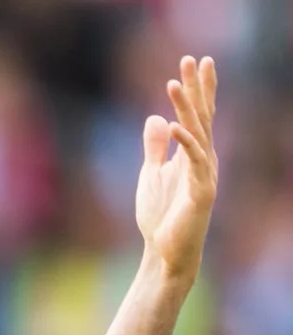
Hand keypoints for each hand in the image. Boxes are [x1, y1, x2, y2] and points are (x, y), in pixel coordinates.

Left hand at [136, 56, 218, 285]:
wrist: (165, 253)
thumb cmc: (160, 217)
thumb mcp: (151, 175)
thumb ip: (155, 148)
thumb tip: (155, 118)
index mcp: (193, 155)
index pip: (197, 115)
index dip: (197, 89)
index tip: (194, 61)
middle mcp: (203, 160)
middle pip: (202, 117)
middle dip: (196, 88)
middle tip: (192, 59)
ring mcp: (204, 176)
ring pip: (199, 134)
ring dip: (186, 109)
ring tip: (173, 85)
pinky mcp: (201, 193)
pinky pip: (195, 163)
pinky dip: (185, 143)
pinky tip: (173, 125)